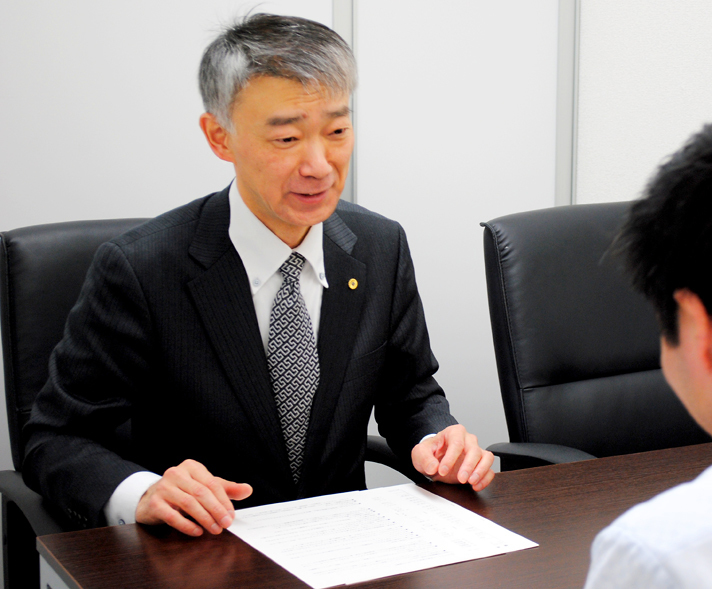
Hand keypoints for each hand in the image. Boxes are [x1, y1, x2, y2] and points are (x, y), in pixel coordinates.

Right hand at [135, 459, 251, 535]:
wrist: (151, 499)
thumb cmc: (183, 492)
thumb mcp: (204, 487)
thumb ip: (226, 489)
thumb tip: (248, 490)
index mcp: (191, 466)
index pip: (212, 483)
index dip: (223, 500)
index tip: (231, 515)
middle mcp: (176, 473)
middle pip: (201, 493)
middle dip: (216, 510)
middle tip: (226, 524)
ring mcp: (163, 487)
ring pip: (188, 503)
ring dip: (204, 519)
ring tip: (215, 530)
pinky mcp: (154, 503)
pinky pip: (172, 516)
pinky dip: (186, 525)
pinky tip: (197, 532)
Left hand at [411, 424, 494, 491]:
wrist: (435, 460)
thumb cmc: (430, 453)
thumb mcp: (420, 453)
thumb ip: (424, 458)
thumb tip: (433, 466)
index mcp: (454, 432)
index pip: (457, 443)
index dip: (451, 458)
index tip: (442, 470)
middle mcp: (468, 440)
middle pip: (474, 450)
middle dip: (468, 466)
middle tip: (461, 478)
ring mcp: (476, 452)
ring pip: (487, 458)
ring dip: (481, 471)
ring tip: (471, 482)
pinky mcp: (481, 464)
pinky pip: (490, 470)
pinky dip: (485, 479)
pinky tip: (476, 486)